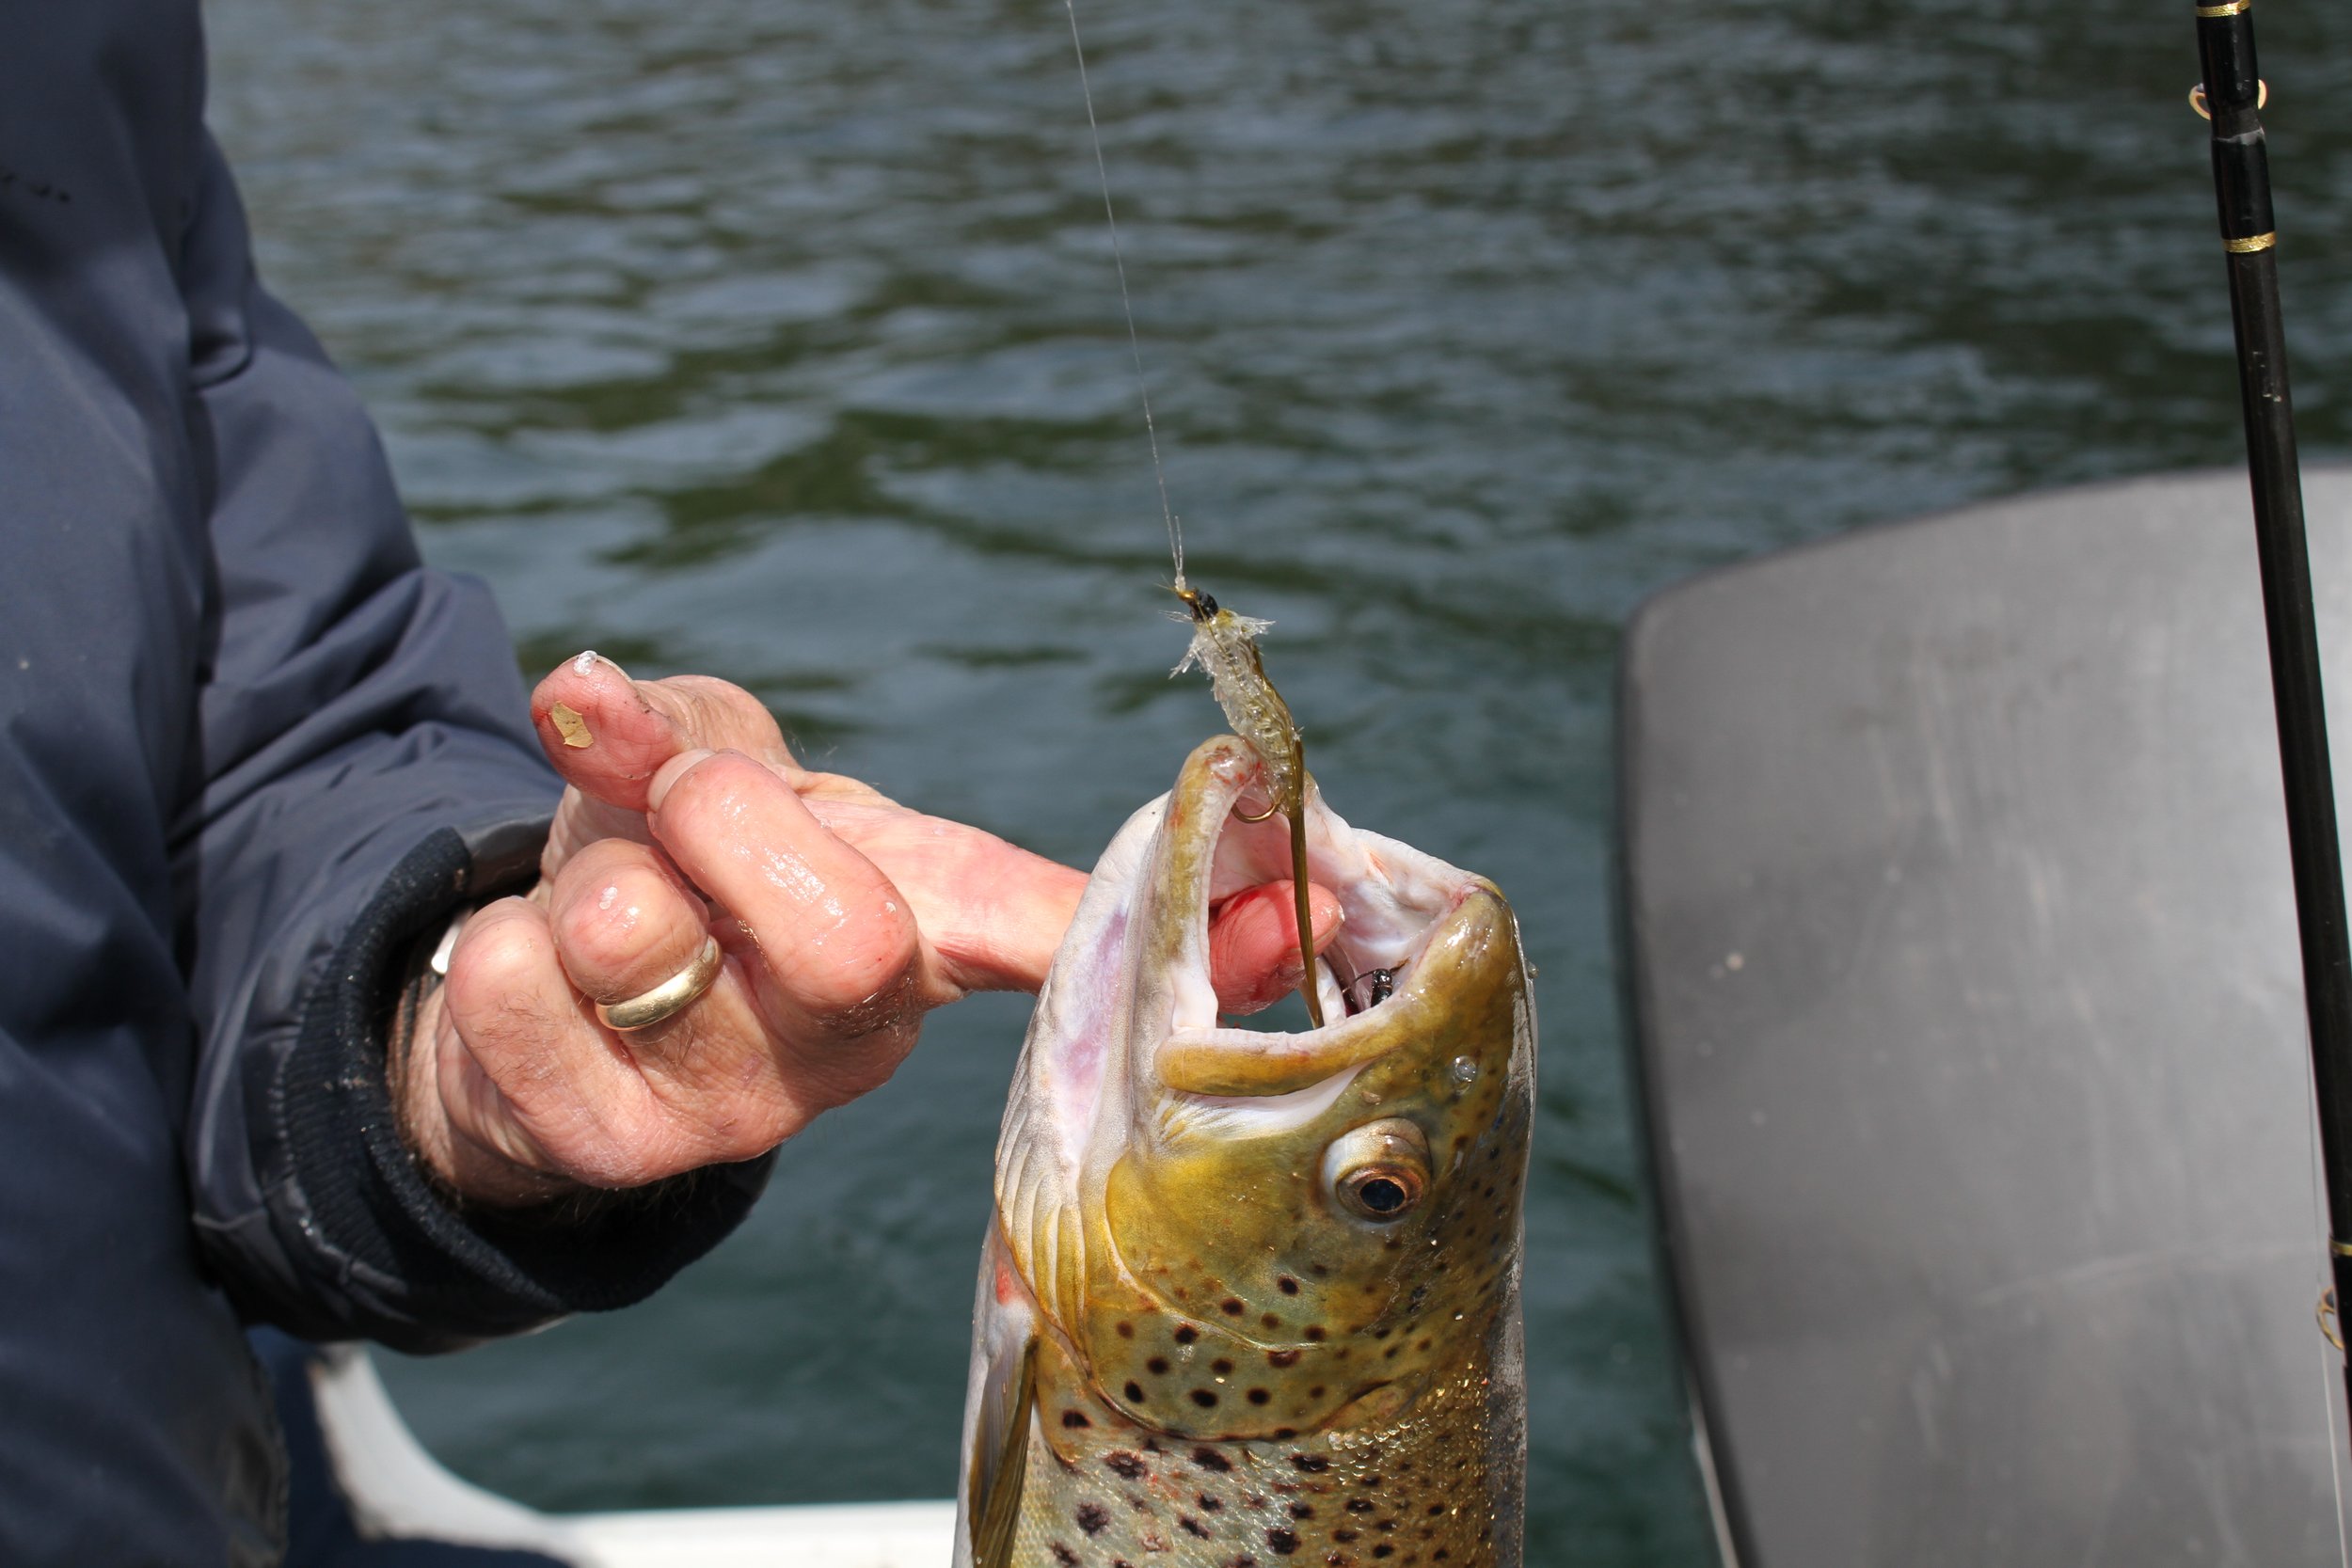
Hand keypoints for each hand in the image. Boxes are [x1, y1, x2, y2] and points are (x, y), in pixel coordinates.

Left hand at [399, 654, 1344, 1205]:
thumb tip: (580, 688)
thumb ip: (677, 722)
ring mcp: (746, 1112)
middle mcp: (862, 1041)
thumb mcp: (701, 767)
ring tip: (610, 905)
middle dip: (727, 820)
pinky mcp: (610, 1157)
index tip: (1299, 907)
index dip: (1192, 924)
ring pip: (644, 945)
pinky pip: (512, 988)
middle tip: (688, 799)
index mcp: (922, 935)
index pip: (1064, 926)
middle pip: (850, 940)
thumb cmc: (674, 871)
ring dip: (587, 876)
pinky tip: (538, 976)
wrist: (546, 1008)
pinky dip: (496, 944)